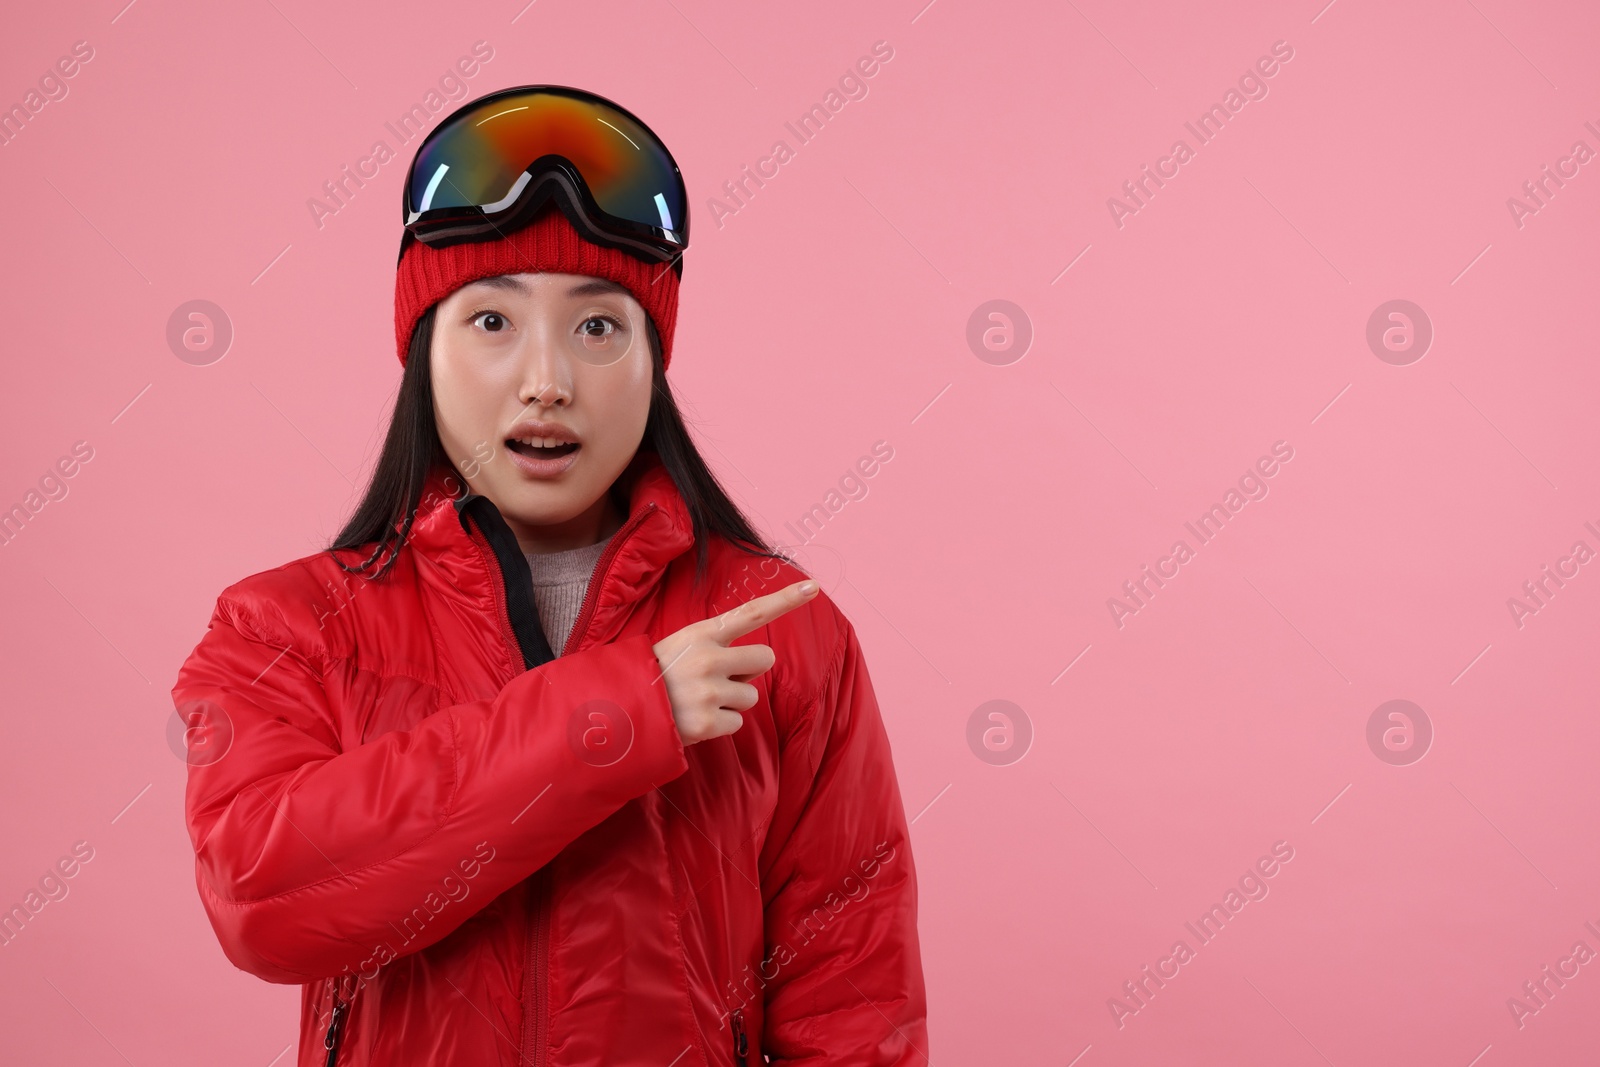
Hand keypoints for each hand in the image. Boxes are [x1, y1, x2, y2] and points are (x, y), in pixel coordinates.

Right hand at [652, 579, 818, 745]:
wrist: (619, 710)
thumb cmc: (654, 676)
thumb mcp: (678, 645)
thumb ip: (714, 645)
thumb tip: (753, 662)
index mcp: (702, 634)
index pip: (751, 612)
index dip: (785, 599)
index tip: (814, 587)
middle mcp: (709, 658)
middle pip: (765, 659)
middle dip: (750, 672)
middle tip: (719, 679)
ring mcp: (710, 691)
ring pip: (752, 696)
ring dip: (733, 701)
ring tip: (699, 701)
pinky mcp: (709, 721)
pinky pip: (738, 722)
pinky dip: (721, 725)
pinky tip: (696, 720)